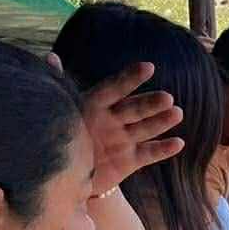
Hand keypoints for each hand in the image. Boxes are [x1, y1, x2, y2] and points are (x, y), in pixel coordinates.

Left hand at [56, 56, 183, 196]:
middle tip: (167, 98)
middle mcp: (114, 119)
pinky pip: (149, 153)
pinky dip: (164, 149)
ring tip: (176, 113)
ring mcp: (124, 139)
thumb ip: (59, 84)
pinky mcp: (131, 159)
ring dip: (162, 122)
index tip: (149, 67)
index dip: (130, 78)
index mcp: (97, 105)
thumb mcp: (62, 110)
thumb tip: (50, 56)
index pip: (115, 88)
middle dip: (151, 103)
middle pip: (135, 109)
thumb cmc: (63, 134)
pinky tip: (178, 143)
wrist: (67, 172)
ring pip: (146, 128)